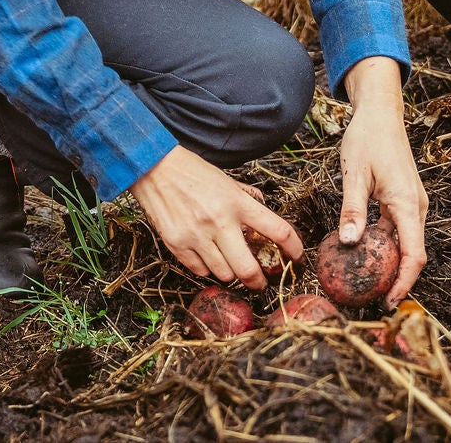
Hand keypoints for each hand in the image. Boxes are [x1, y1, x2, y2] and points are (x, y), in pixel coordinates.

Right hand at [129, 146, 302, 290]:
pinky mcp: (177, 244)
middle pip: (249, 269)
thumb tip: (264, 214)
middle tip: (260, 282)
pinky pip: (200, 271)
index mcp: (237, 202)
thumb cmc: (192, 171)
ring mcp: (197, 235)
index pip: (279, 231)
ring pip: (224, 274)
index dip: (295, 249)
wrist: (153, 167)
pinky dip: (207, 269)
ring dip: (230, 273)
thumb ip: (247, 199)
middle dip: (259, 281)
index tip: (297, 258)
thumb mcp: (227, 180)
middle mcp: (220, 221)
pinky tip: (206, 257)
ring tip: (228, 263)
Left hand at [337, 56, 427, 304]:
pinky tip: (367, 254)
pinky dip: (387, 246)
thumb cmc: (367, 139)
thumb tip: (350, 243)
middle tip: (372, 299)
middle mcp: (417, 207)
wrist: (381, 114)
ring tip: (369, 283)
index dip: (404, 283)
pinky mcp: (405, 200)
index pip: (414, 254)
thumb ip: (352, 210)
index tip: (388, 301)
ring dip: (392, 264)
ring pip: (407, 243)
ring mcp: (413, 204)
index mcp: (408, 203)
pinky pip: (399, 231)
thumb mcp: (353, 174)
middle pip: (413, 254)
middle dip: (398, 279)